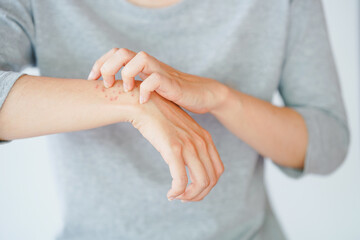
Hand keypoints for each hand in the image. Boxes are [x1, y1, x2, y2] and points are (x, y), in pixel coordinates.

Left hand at [88, 48, 228, 113]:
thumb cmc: (174, 95)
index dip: (99, 63)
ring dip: (126, 74)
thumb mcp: (149, 90)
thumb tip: (111, 98)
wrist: (203, 95)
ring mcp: (161, 72)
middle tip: (106, 85)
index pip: (115, 53)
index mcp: (142, 66)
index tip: (92, 80)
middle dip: (107, 66)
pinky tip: (143, 102)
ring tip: (124, 91)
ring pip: (138, 58)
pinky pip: (155, 79)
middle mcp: (150, 65)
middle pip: (121, 51)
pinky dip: (145, 90)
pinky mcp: (173, 84)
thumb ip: (134, 88)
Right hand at [129, 81, 223, 201]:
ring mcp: (188, 145)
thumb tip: (188, 162)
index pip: (218, 170)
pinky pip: (181, 181)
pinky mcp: (173, 150)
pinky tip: (170, 193)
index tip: (193, 189)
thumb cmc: (159, 118)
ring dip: (189, 196)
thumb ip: (189, 144)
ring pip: (200, 182)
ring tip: (177, 197)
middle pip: (211, 179)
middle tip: (184, 198)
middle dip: (199, 194)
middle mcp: (200, 142)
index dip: (208, 185)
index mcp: (205, 138)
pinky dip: (177, 191)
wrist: (143, 104)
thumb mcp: (181, 130)